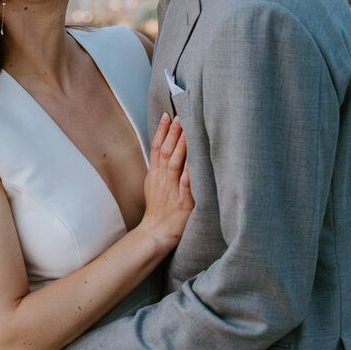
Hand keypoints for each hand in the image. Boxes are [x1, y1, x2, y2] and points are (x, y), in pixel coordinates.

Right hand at [137, 113, 192, 252]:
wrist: (156, 234)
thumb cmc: (159, 210)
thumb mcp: (155, 185)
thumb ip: (161, 168)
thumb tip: (169, 149)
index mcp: (155, 175)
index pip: (157, 148)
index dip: (161, 130)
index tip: (167, 115)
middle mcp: (162, 179)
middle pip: (165, 151)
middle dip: (172, 132)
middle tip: (179, 116)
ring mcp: (172, 190)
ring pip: (174, 163)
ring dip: (180, 146)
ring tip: (186, 130)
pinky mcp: (183, 202)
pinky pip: (187, 183)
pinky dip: (190, 170)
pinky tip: (195, 159)